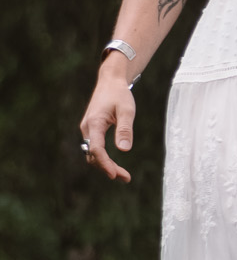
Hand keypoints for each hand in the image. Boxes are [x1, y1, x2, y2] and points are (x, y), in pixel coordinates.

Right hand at [80, 61, 135, 183]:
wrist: (110, 81)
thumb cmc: (119, 94)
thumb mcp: (126, 110)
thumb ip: (124, 130)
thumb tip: (124, 150)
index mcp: (94, 123)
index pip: (96, 149)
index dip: (104, 163)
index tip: (114, 174)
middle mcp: (87, 128)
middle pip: (93, 155)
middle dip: (108, 168)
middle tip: (126, 178)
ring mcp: (88, 129)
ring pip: (93, 153)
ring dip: (106, 165)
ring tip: (124, 176)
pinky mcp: (92, 130)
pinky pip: (95, 148)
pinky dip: (104, 158)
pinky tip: (114, 166)